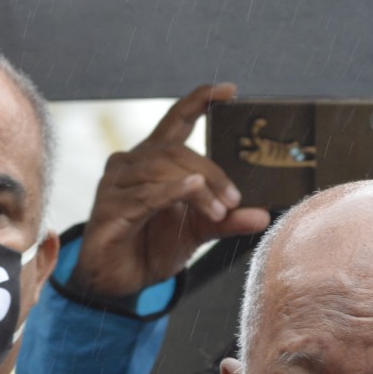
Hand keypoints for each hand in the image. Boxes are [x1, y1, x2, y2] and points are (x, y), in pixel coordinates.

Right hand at [72, 83, 269, 299]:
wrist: (117, 282)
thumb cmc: (150, 247)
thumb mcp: (197, 231)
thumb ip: (225, 219)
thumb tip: (262, 215)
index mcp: (152, 160)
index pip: (176, 119)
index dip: (200, 100)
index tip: (230, 90)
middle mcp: (130, 164)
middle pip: (175, 151)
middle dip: (211, 172)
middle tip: (235, 199)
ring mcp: (116, 185)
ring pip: (162, 170)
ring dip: (199, 188)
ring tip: (220, 210)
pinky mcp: (110, 208)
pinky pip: (146, 194)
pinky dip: (174, 191)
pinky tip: (194, 191)